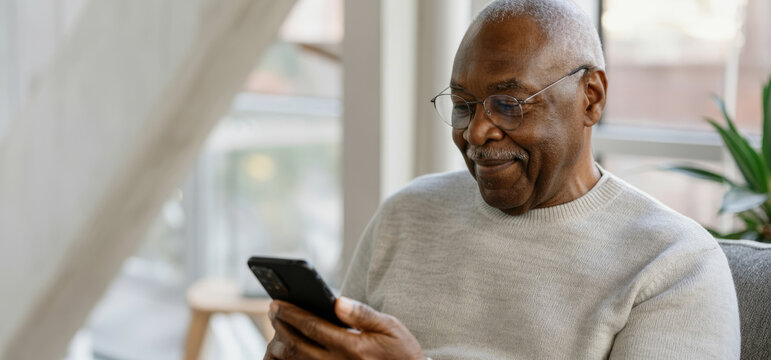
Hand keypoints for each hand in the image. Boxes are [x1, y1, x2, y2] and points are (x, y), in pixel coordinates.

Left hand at [264, 296, 424, 358]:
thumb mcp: (390, 327)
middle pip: (295, 345)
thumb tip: (337, 301)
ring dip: (280, 344)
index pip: (311, 327)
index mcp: (351, 346)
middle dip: (279, 326)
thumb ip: (362, 314)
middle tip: (272, 310)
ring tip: (277, 328)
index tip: (277, 303)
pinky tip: (287, 349)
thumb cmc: (401, 353)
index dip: (291, 313)